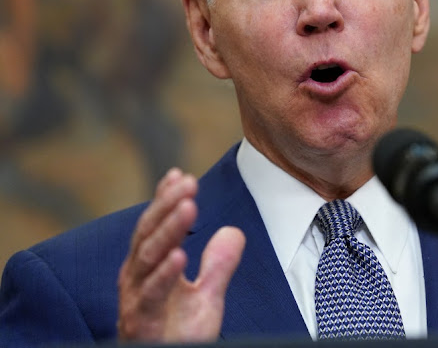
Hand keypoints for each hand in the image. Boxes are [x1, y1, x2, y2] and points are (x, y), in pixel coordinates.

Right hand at [118, 169, 245, 341]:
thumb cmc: (178, 335)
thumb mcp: (206, 296)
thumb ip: (218, 264)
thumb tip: (233, 230)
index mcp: (148, 267)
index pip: (154, 225)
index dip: (164, 199)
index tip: (180, 174)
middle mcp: (136, 278)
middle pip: (148, 233)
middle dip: (167, 205)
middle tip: (188, 182)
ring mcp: (136, 300)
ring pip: (148, 257)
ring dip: (169, 229)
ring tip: (188, 205)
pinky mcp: (142, 323)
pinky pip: (151, 295)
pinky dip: (164, 274)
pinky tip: (180, 254)